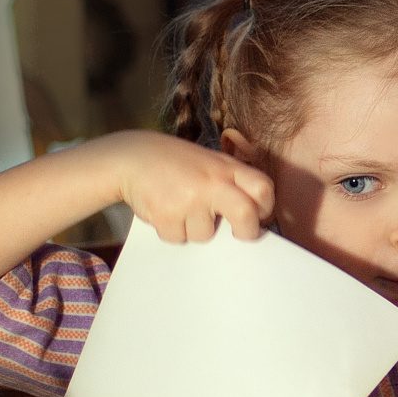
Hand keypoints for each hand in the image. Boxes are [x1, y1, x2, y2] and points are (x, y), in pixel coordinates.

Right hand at [110, 130, 275, 242]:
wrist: (131, 158)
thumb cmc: (175, 163)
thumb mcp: (210, 161)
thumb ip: (230, 183)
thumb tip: (251, 221)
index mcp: (226, 167)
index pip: (263, 189)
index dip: (265, 207)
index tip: (258, 216)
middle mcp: (211, 182)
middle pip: (246, 215)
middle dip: (247, 231)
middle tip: (239, 234)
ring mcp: (189, 199)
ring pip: (205, 234)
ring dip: (194, 229)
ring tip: (181, 207)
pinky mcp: (167, 215)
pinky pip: (179, 238)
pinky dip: (172, 231)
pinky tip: (165, 210)